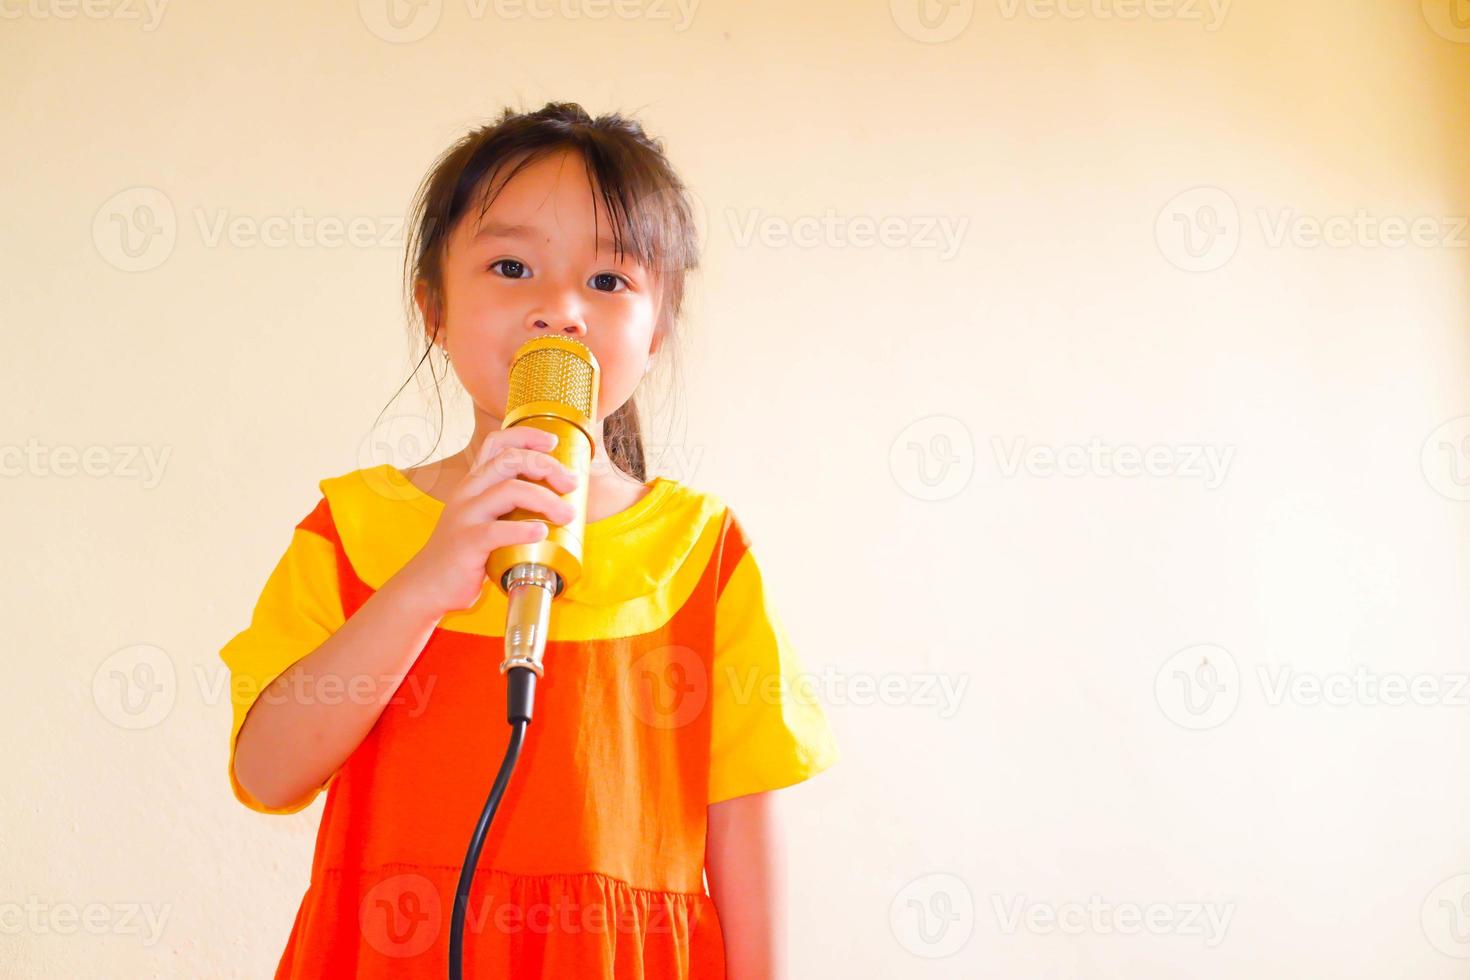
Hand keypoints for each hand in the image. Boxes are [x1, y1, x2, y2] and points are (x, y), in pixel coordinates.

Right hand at [393, 426, 579, 616]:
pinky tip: (541, 533)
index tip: (553, 442)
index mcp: (474, 483)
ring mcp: (465, 516)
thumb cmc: (466, 552)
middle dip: (546, 465)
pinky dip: (523, 530)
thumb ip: (507, 504)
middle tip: (571, 483)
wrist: (428, 585)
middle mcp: (468, 492)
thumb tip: (557, 500)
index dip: (526, 435)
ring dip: (545, 499)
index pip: (497, 443)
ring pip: (509, 491)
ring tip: (567, 514)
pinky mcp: (466, 543)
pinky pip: (497, 531)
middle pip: (509, 460)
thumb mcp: (482, 517)